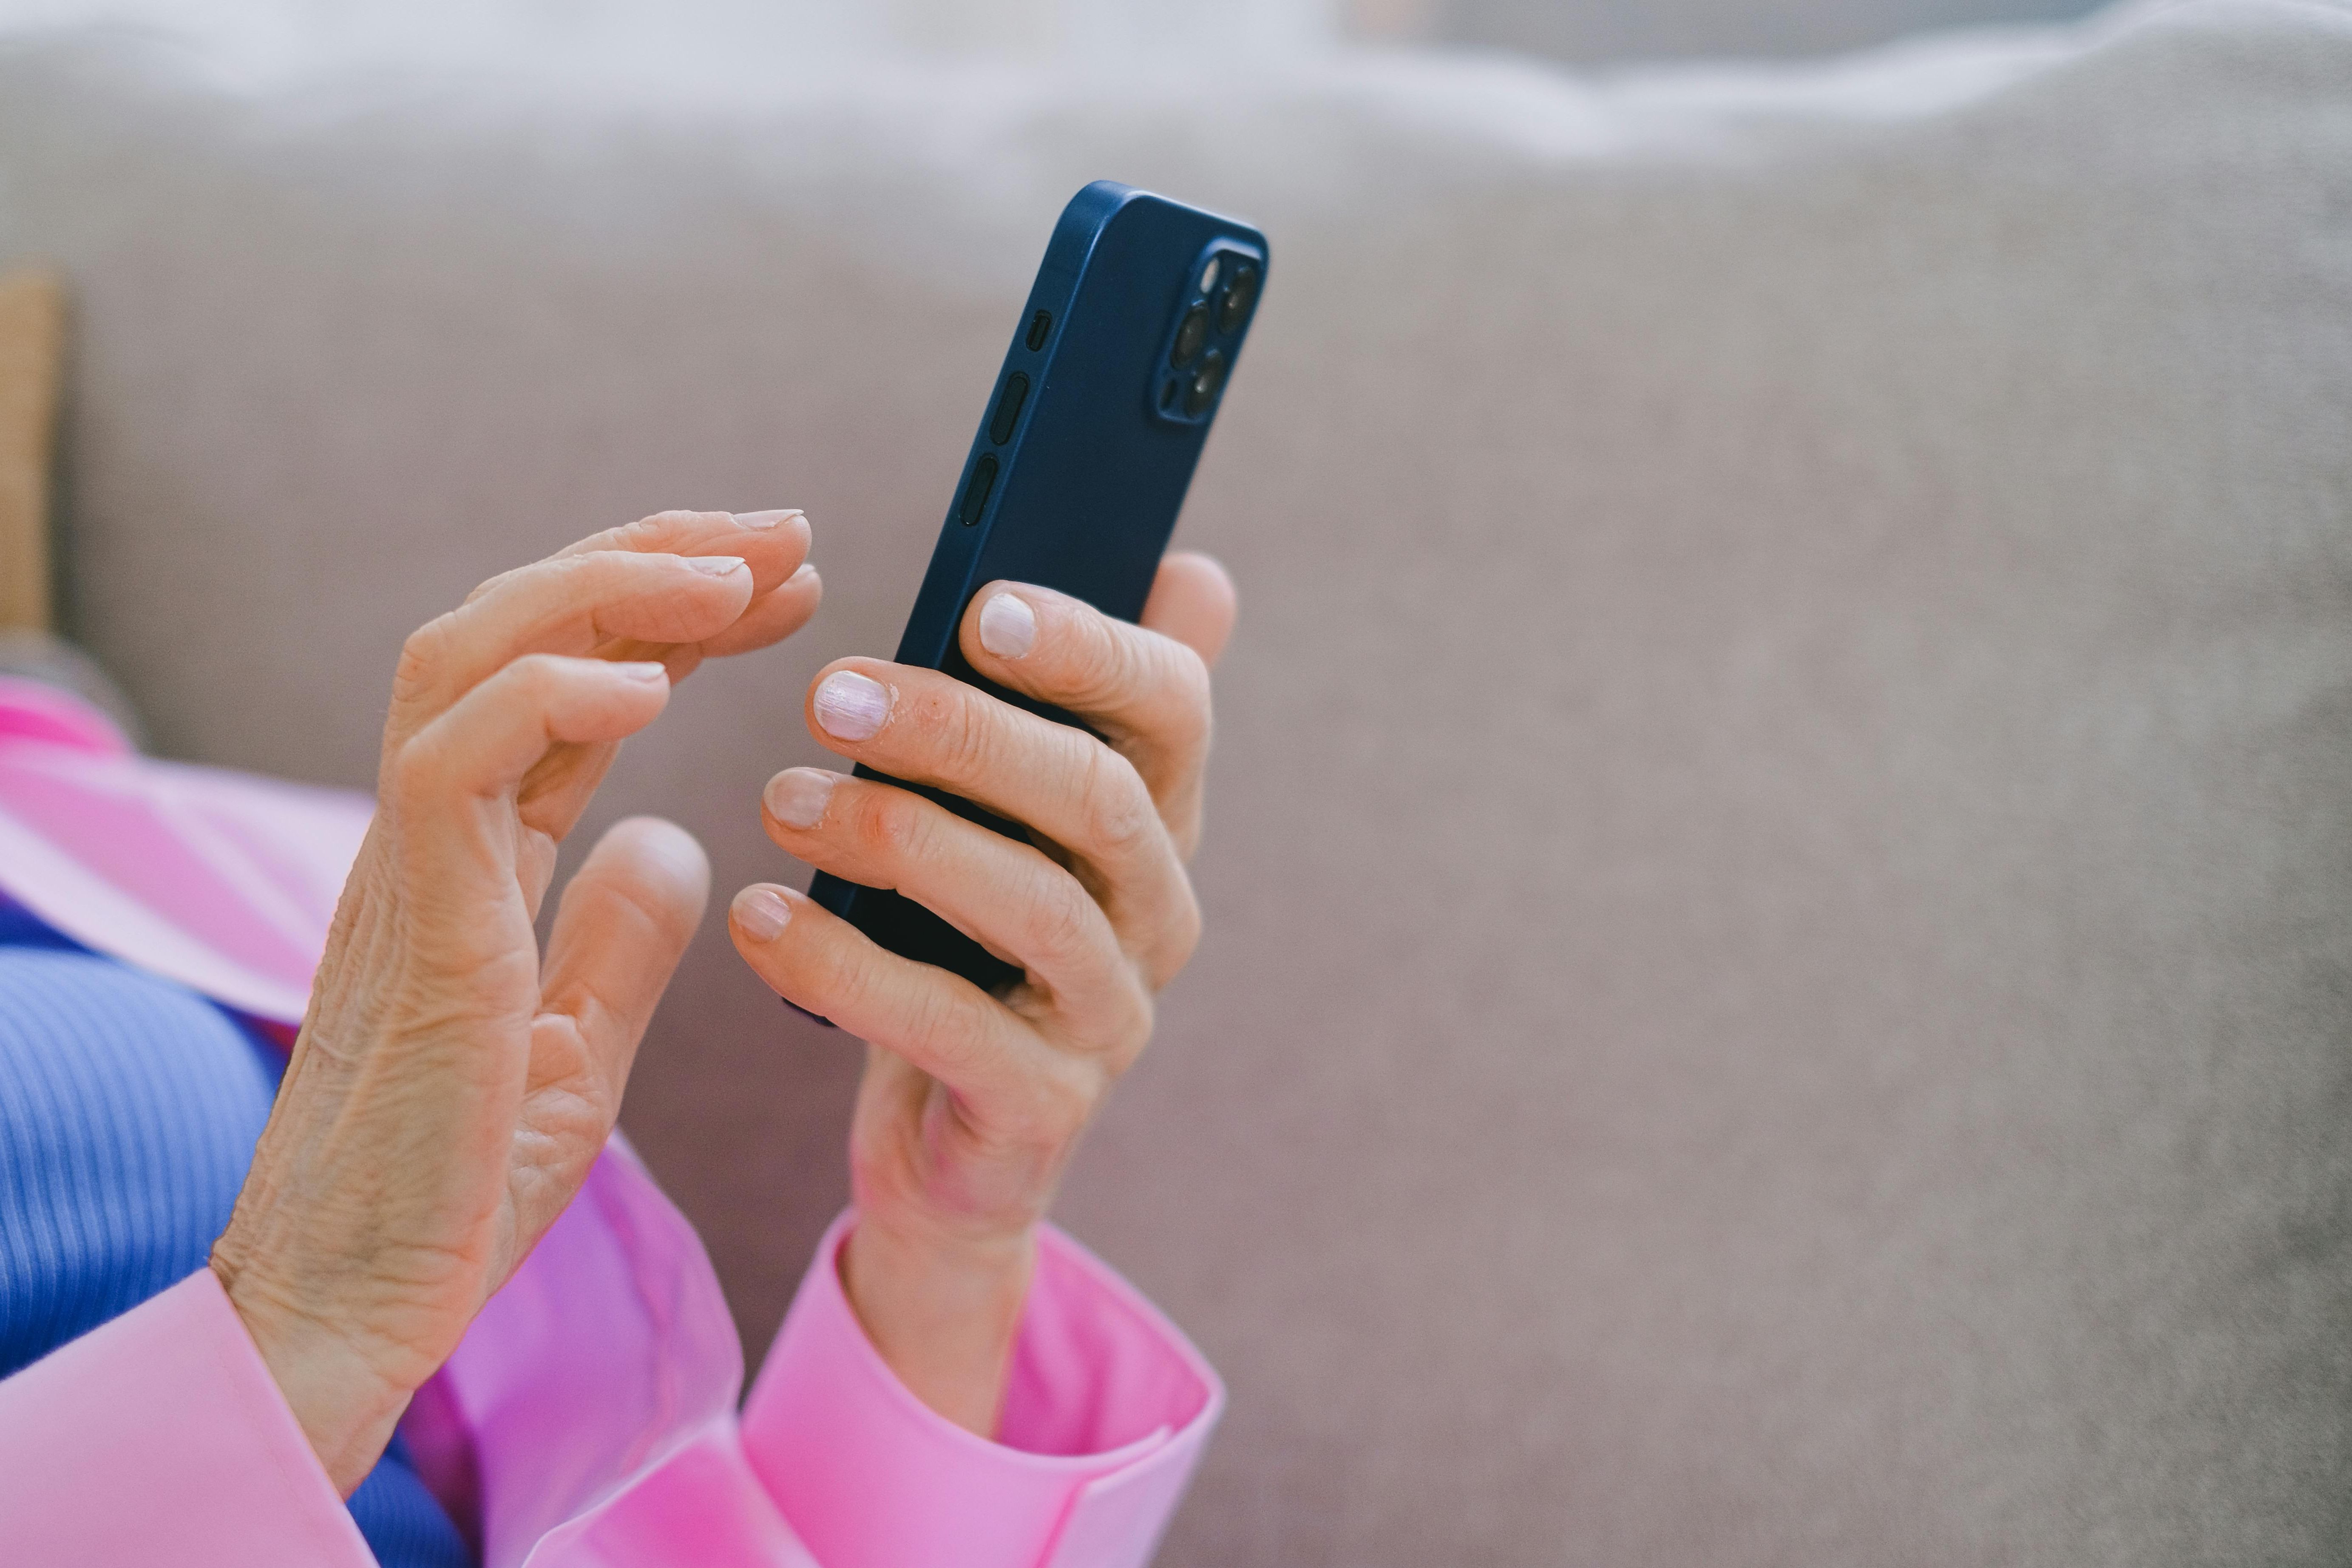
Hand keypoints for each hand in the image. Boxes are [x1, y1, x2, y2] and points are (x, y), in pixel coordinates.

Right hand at [210, 509, 820, 1494]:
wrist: (357, 1307)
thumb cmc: (450, 1185)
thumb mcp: (572, 1048)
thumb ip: (616, 938)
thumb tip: (681, 840)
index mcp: (477, 859)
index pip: (577, 686)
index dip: (677, 616)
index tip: (788, 585)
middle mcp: (432, 835)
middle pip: (521, 628)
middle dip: (654, 559)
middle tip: (782, 534)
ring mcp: (408, 869)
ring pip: (476, 654)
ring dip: (611, 591)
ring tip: (737, 569)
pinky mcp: (407, 925)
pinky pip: (456, 762)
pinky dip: (549, 698)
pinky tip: (650, 683)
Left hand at [728, 553, 1236, 1434]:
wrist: (949, 1147)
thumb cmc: (970, 947)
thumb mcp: (1020, 823)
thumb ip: (1079, 704)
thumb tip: (1191, 567)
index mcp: (1157, 821)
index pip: (1172, 709)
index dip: (1092, 648)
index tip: (982, 605)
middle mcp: (1157, 915)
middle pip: (1098, 797)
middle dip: (965, 730)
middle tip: (831, 692)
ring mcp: (1110, 1018)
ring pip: (1033, 906)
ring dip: (898, 836)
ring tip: (782, 799)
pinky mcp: (1042, 1109)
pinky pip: (951, 1029)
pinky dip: (848, 970)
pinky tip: (759, 924)